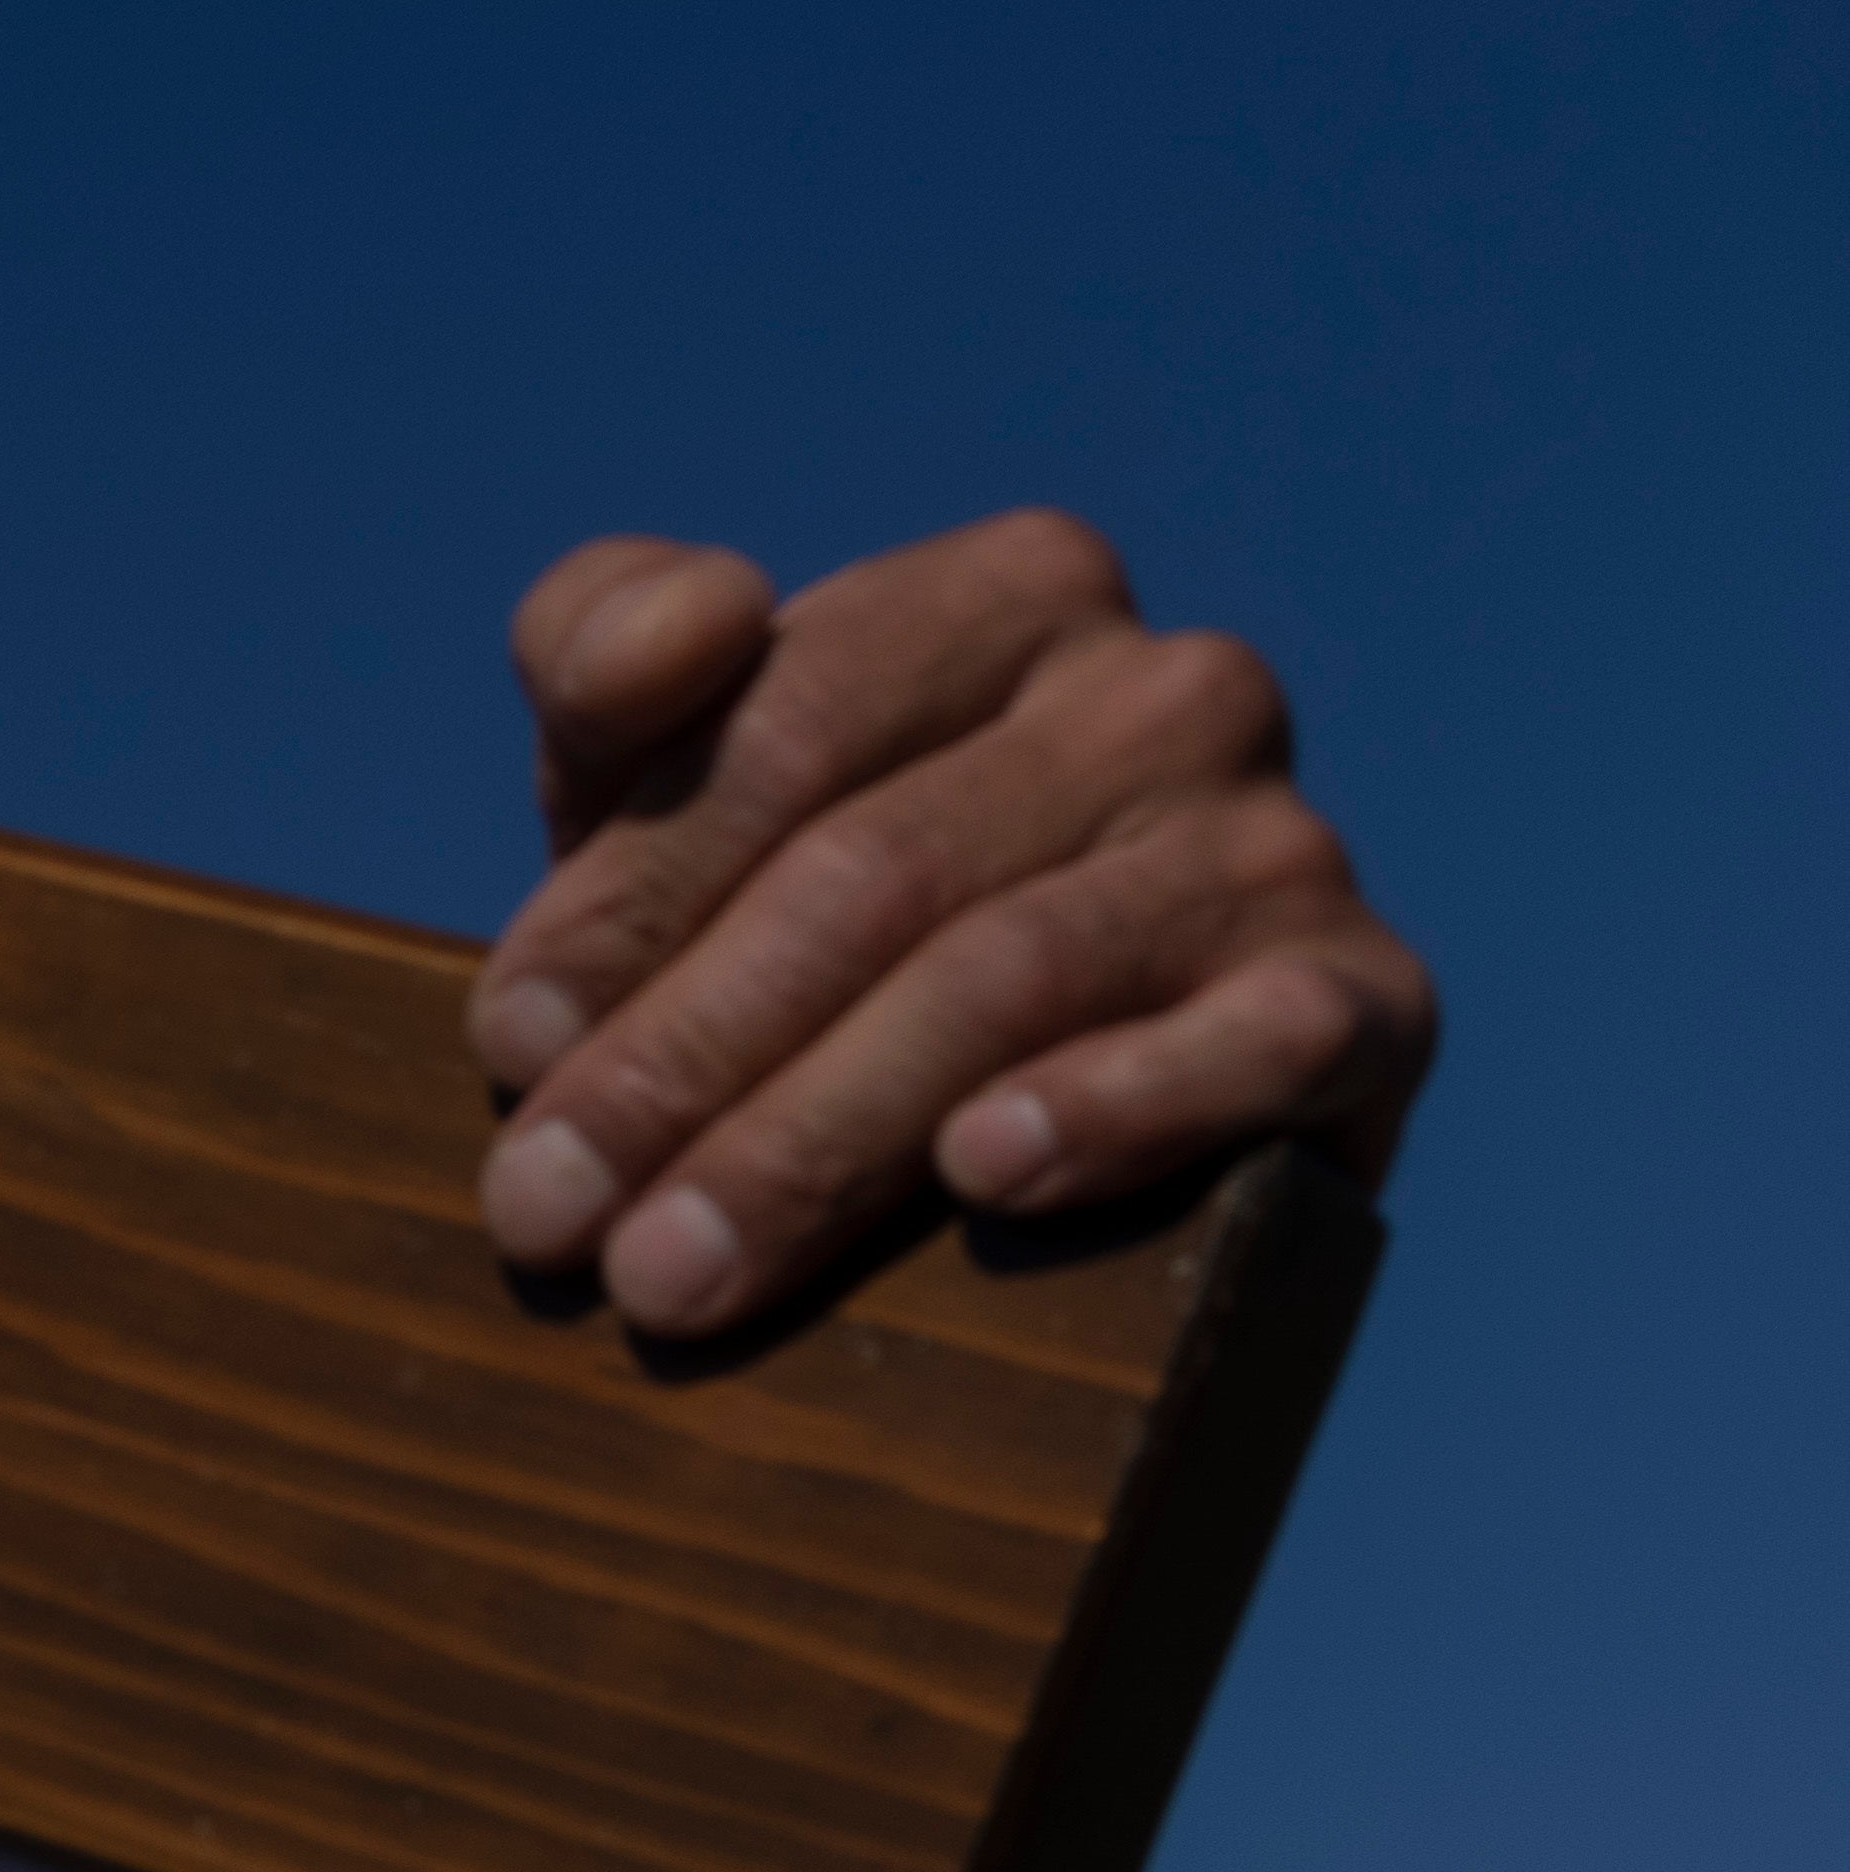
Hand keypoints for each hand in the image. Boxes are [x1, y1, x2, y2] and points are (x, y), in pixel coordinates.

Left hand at [472, 514, 1431, 1337]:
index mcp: (1008, 597)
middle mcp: (1171, 691)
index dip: (629, 901)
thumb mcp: (671, 775)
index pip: (786, 733)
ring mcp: (1280, 841)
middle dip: (683, 1060)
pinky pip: (1256, 1043)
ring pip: (1008, 976)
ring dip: (818, 1139)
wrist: (1039, 1101)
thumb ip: (614, 655)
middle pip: (876, 874)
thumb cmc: (794, 915)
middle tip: (549, 1215)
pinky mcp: (1366, 1001)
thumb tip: (695, 614)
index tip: (506, 1049)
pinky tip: (990, 1175)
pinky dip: (1120, 1105)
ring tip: (672, 1273)